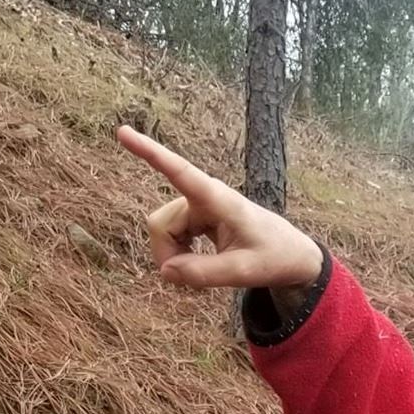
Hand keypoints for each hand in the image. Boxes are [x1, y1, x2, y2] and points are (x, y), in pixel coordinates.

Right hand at [115, 127, 323, 303]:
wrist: (292, 255)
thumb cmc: (274, 257)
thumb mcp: (244, 273)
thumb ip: (204, 274)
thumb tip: (166, 272)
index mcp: (218, 199)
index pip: (179, 172)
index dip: (150, 153)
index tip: (122, 132)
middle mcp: (203, 197)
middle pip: (160, 224)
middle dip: (164, 253)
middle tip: (185, 280)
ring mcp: (197, 207)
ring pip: (162, 230)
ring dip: (172, 256)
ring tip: (199, 272)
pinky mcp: (196, 218)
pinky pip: (170, 236)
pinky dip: (177, 255)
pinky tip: (196, 264)